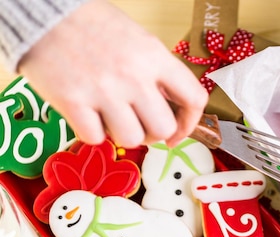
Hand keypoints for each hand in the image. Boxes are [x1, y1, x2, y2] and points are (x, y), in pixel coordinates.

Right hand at [17, 0, 207, 147]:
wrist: (42, 12)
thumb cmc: (92, 26)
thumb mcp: (138, 40)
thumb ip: (158, 73)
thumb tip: (172, 109)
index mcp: (155, 57)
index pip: (194, 99)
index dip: (189, 122)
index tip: (178, 131)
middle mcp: (134, 76)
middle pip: (163, 128)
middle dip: (154, 133)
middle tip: (140, 124)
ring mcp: (103, 91)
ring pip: (132, 139)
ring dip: (123, 134)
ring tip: (112, 117)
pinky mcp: (72, 102)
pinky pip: (95, 139)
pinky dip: (93, 132)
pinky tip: (88, 114)